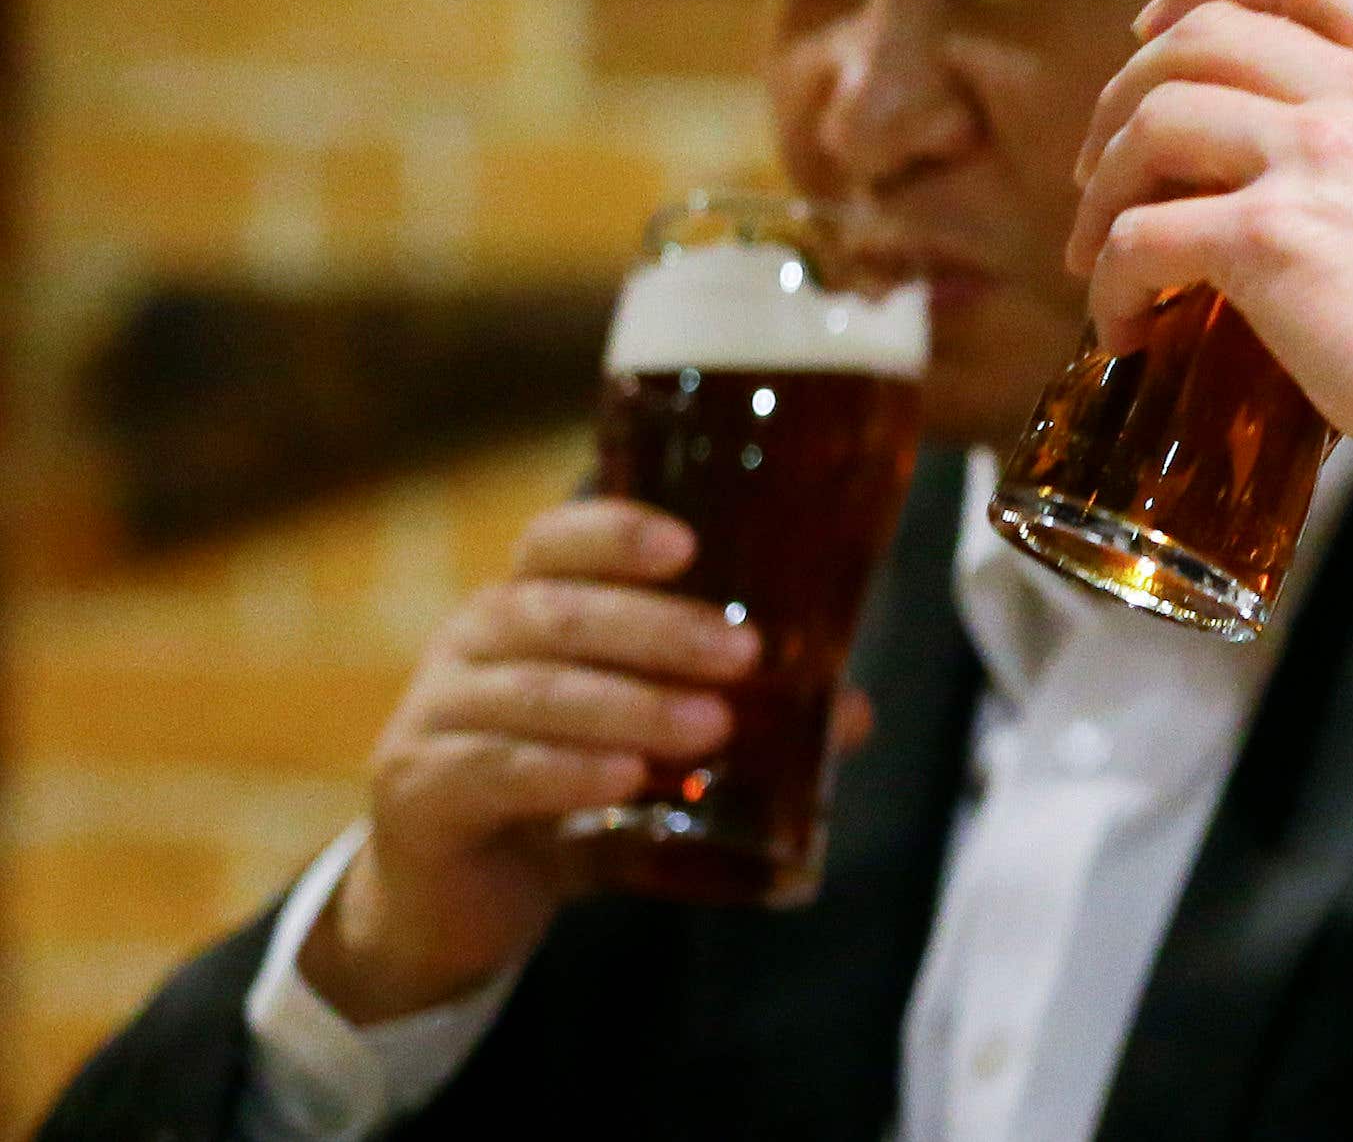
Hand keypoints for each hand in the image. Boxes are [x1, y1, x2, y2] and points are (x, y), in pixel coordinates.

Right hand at [298, 499, 835, 1022]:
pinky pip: (492, 771)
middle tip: (742, 656)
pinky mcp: (416, 792)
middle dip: (657, 630)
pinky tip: (623, 782)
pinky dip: (564, 773)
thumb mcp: (647, 748)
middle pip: (555, 613)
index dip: (615, 533)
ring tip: (708, 727)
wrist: (454, 903)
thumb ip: (737, 720)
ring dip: (626, 706)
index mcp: (526, 608)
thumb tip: (852, 713)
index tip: (688, 546)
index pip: (556, 542)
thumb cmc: (564, 795)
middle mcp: (470, 645)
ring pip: (531, 693)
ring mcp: (433, 715)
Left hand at [1067, 0, 1352, 512]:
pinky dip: (1111, 279)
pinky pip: (1143, 236)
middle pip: (1204, 32)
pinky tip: (1123, 323)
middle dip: (1129, 86)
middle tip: (1110, 154)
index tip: (1164, 22)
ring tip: (1098, 245)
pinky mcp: (1271, 241)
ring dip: (1105, 184)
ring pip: (1155, 119)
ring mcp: (1318, 156)